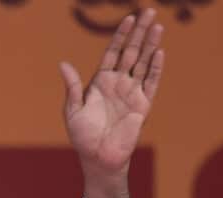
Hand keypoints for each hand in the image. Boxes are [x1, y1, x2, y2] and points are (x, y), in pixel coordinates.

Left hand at [60, 8, 163, 197]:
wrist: (98, 157)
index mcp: (100, 82)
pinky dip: (155, 67)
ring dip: (150, 44)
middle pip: (131, 52)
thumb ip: (71, 87)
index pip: (112, 53)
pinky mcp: (143, 104)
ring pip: (143, 62)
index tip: (127, 18)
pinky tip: (159, 52)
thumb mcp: (73, 110)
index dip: (120, 35)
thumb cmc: (83, 137)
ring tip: (157, 25)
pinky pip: (151, 82)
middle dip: (139, 32)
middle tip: (148, 11)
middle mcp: (118, 83)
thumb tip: (62, 64)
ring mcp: (132, 92)